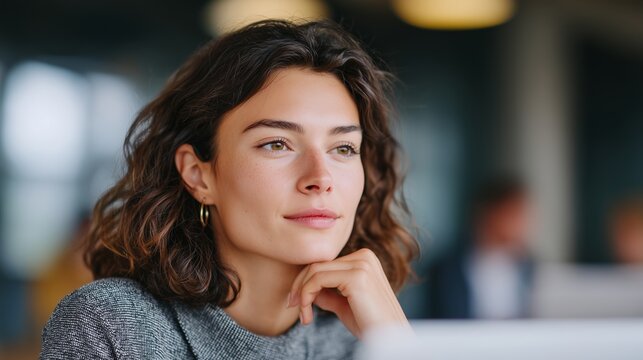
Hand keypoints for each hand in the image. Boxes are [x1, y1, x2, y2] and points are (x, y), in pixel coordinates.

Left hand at [287, 248, 411, 338]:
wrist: (390, 338)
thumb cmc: (370, 324)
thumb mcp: (344, 304)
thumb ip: (328, 293)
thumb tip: (307, 289)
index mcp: (364, 258)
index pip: (324, 263)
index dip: (305, 282)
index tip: (297, 304)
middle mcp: (364, 256)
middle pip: (317, 264)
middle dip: (299, 286)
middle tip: (292, 307)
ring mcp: (361, 264)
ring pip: (314, 271)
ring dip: (301, 294)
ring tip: (304, 316)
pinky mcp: (356, 276)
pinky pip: (317, 280)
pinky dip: (306, 297)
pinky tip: (308, 315)